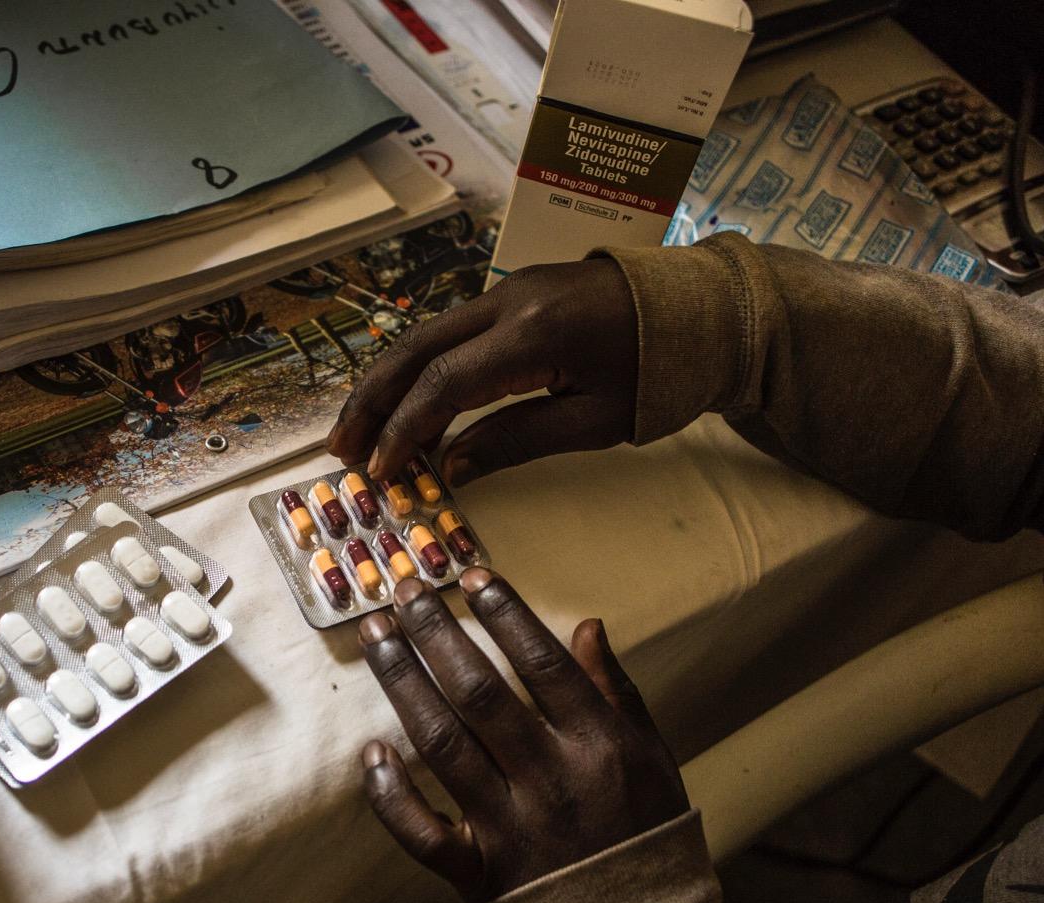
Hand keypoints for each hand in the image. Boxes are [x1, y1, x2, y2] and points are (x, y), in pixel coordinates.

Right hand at [327, 259, 638, 487]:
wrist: (702, 311)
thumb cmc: (657, 374)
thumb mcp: (593, 422)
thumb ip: (515, 441)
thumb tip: (450, 467)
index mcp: (534, 334)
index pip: (444, 383)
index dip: (405, 430)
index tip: (382, 472)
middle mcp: (509, 301)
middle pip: (416, 348)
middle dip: (373, 401)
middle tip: (341, 450)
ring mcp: (508, 290)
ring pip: (425, 335)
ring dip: (387, 385)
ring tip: (360, 434)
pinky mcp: (512, 293)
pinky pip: (449, 332)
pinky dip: (419, 371)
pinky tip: (408, 408)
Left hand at [359, 568, 687, 902]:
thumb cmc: (645, 832)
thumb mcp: (649, 754)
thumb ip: (613, 689)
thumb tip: (584, 623)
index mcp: (598, 745)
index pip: (541, 663)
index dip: (503, 614)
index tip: (470, 577)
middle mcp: (551, 780)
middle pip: (480, 693)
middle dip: (436, 634)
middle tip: (404, 590)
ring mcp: (510, 828)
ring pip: (441, 745)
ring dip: (402, 683)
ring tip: (377, 636)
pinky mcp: (478, 873)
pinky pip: (421, 833)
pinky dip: (391, 795)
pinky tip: (370, 752)